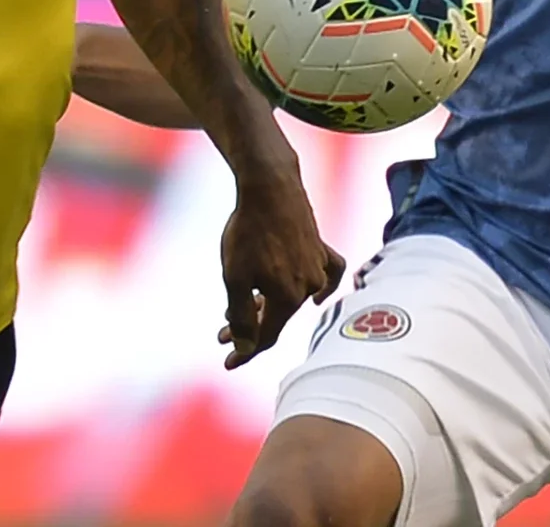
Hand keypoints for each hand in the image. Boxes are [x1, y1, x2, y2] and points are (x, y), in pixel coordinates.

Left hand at [215, 153, 345, 369]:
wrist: (269, 186)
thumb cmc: (249, 231)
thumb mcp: (235, 276)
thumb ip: (241, 316)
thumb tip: (247, 349)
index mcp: (288, 299)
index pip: (265, 337)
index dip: (244, 352)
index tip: (227, 363)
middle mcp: (309, 287)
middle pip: (277, 317)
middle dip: (249, 327)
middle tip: (221, 334)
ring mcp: (318, 267)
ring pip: (293, 297)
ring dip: (268, 305)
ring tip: (244, 303)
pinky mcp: (321, 247)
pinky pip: (328, 274)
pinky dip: (322, 287)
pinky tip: (316, 296)